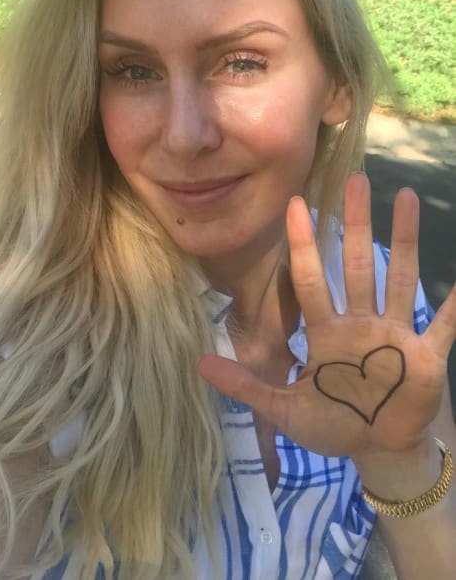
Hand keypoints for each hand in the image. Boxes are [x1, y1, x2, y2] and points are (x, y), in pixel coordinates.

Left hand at [198, 172, 455, 459]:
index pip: (310, 280)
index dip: (302, 244)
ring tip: (406, 196)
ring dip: (404, 239)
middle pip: (357, 264)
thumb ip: (246, 387)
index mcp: (326, 333)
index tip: (295, 204)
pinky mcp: (426, 355)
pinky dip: (455, 305)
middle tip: (355, 179)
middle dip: (355, 224)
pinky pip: (444, 325)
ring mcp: (394, 334)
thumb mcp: (284, 409)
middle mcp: (360, 322)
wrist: (375, 450)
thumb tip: (200, 362)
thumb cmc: (332, 425)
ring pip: (399, 277)